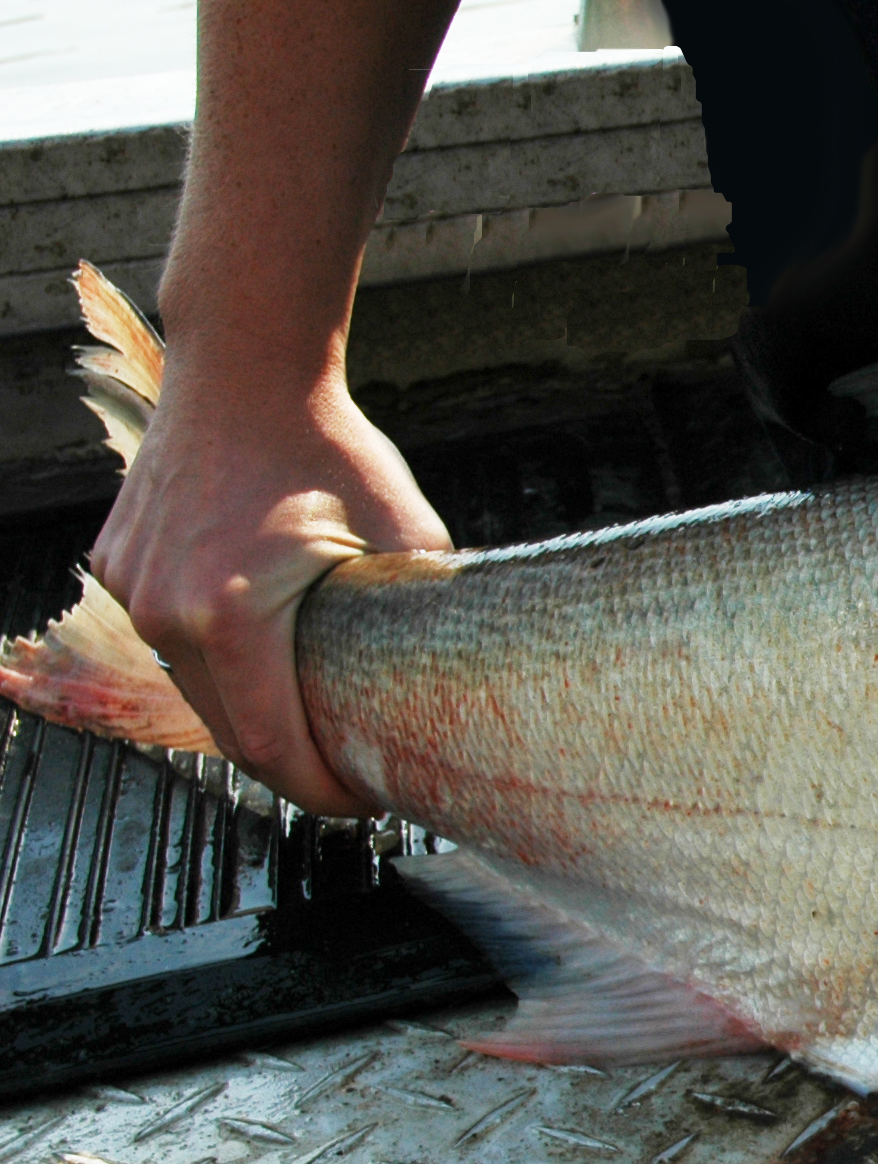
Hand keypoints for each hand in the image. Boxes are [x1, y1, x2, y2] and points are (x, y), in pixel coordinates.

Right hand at [88, 357, 447, 815]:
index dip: (327, 793)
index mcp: (232, 617)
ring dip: (253, 717)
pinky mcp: (117, 567)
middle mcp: (165, 611)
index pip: (276, 750)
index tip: (372, 799)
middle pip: (232, 737)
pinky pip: (171, 643)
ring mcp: (131, 589)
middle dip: (295, 768)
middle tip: (356, 773)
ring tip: (317, 724)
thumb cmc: (327, 441)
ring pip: (197, 694)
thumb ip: (431, 611)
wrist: (243, 364)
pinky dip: (217, 665)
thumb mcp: (407, 532)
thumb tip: (475, 673)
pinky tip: (267, 660)